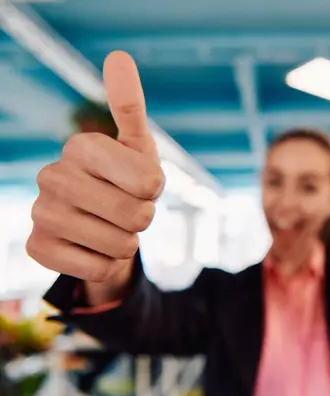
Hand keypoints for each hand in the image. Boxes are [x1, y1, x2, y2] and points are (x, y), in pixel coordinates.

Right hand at [26, 51, 163, 283]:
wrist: (101, 224)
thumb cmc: (126, 181)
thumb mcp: (137, 147)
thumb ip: (129, 106)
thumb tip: (118, 56)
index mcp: (81, 146)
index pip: (148, 182)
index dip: (155, 190)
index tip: (143, 183)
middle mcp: (52, 175)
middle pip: (137, 216)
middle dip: (144, 218)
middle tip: (128, 209)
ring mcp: (40, 213)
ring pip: (120, 246)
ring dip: (127, 242)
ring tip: (111, 228)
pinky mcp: (37, 248)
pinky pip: (100, 268)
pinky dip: (108, 263)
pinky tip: (94, 247)